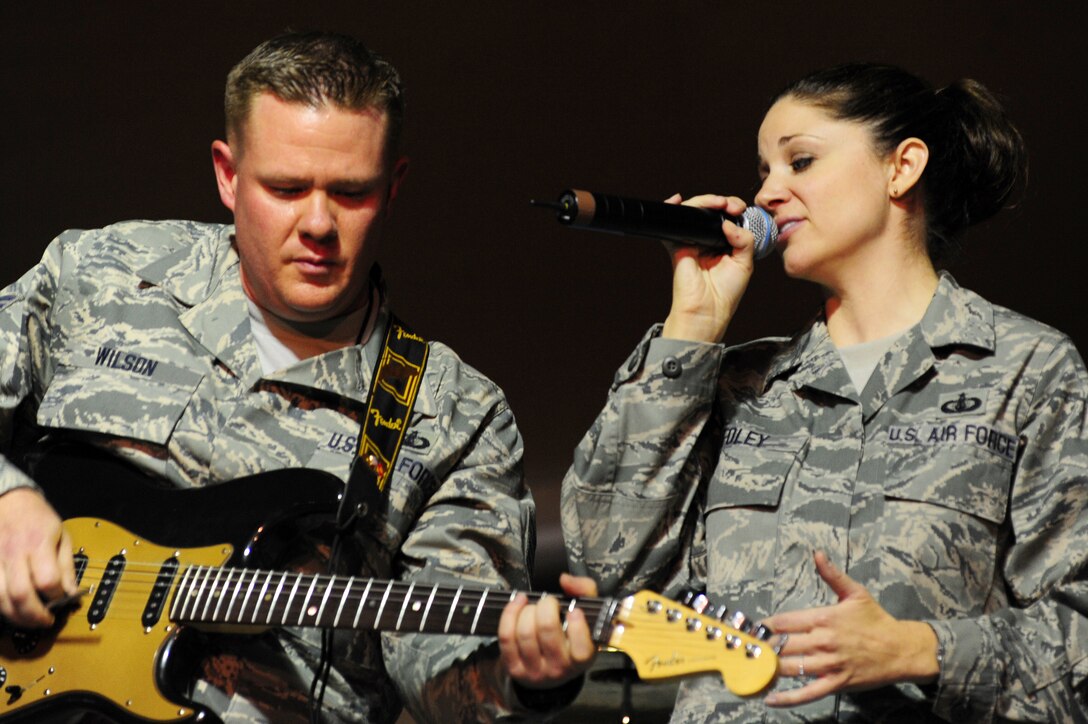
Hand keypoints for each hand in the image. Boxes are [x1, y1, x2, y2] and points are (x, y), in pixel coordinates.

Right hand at [0, 487, 76, 626]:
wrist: (7, 501)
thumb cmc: (36, 517)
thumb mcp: (61, 535)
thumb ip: (66, 566)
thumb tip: (72, 593)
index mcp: (37, 543)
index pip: (47, 580)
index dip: (56, 596)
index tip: (63, 600)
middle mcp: (12, 553)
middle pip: (20, 595)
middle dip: (34, 615)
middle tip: (45, 621)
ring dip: (15, 616)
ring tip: (29, 619)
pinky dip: (1, 605)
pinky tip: (12, 608)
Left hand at [498, 573, 598, 688]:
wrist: (550, 667)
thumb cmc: (571, 636)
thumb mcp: (588, 615)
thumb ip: (584, 591)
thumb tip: (565, 580)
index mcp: (582, 659)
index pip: (581, 650)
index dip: (577, 627)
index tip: (573, 611)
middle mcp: (559, 669)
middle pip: (547, 631)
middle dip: (546, 606)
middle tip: (548, 602)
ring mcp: (535, 671)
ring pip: (525, 633)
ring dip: (527, 610)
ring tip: (534, 605)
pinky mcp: (514, 667)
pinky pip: (507, 637)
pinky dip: (510, 614)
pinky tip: (518, 604)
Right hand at [661, 193, 758, 343]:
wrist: (707, 309)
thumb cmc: (725, 293)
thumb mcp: (745, 263)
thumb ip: (744, 239)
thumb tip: (728, 222)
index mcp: (726, 245)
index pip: (729, 218)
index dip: (735, 208)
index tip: (740, 210)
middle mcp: (709, 241)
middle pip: (712, 211)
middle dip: (722, 202)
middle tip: (731, 206)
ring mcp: (693, 241)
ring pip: (695, 212)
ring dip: (705, 201)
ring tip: (718, 204)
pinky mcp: (677, 245)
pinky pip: (674, 223)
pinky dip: (673, 208)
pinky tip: (678, 201)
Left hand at [763, 551, 938, 706]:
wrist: (902, 649)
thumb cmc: (876, 620)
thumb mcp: (855, 593)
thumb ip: (832, 575)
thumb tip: (817, 554)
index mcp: (824, 618)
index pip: (785, 622)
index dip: (765, 626)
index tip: (751, 630)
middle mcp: (823, 641)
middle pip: (783, 645)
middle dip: (763, 648)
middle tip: (746, 651)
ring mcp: (829, 664)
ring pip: (791, 668)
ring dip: (769, 669)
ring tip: (751, 669)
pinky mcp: (837, 683)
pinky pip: (808, 693)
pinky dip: (788, 698)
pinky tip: (771, 699)